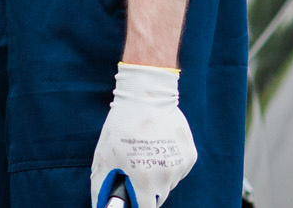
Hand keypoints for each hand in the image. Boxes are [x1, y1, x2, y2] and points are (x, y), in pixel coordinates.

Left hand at [90, 64, 196, 207]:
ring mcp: (180, 166)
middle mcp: (166, 176)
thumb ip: (102, 187)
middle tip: (135, 171)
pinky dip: (169, 165)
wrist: (146, 96)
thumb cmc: (120, 126)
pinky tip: (158, 147)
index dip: (137, 206)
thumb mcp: (103, 157)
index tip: (132, 199)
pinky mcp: (190, 157)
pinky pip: (178, 171)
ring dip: (158, 177)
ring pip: (168, 184)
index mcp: (144, 179)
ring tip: (146, 154)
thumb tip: (102, 207)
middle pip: (158, 198)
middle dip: (146, 191)